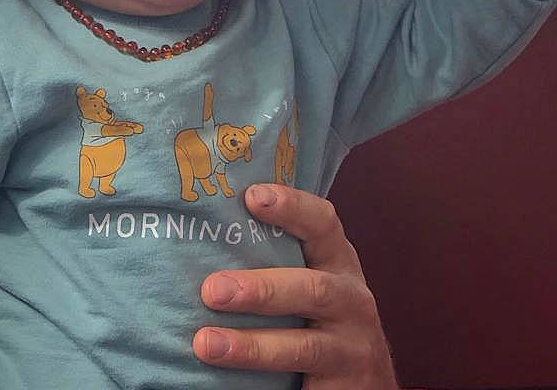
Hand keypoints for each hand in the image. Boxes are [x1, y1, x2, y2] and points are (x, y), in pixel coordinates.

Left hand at [194, 184, 397, 388]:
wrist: (362, 379)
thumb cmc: (318, 316)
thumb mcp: (308, 278)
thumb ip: (275, 254)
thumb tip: (208, 226)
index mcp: (339, 262)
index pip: (323, 224)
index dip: (292, 206)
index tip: (251, 196)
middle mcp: (352, 299)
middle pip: (313, 288)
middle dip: (261, 288)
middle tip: (212, 290)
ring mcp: (353, 346)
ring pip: (305, 345)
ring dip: (252, 345)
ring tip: (206, 344)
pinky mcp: (345, 386)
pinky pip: (304, 379)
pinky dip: (263, 376)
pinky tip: (229, 375)